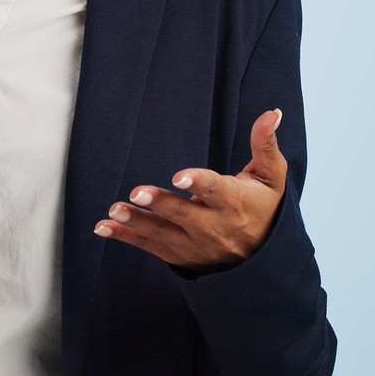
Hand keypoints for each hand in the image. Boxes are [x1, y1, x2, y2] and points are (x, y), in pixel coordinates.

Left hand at [95, 109, 287, 273]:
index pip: (216, 191)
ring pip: (163, 234)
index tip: (180, 177)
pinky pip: (150, 247)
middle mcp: (214, 227)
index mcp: (235, 202)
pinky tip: (103, 228)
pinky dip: (126, 238)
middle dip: (161, 204)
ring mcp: (196, 245)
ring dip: (137, 223)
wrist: (263, 262)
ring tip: (114, 211)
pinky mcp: (180, 256)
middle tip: (138, 192)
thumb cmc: (265, 209)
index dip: (198, 183)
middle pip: (184, 215)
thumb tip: (271, 113)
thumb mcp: (272, 177)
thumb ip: (265, 144)